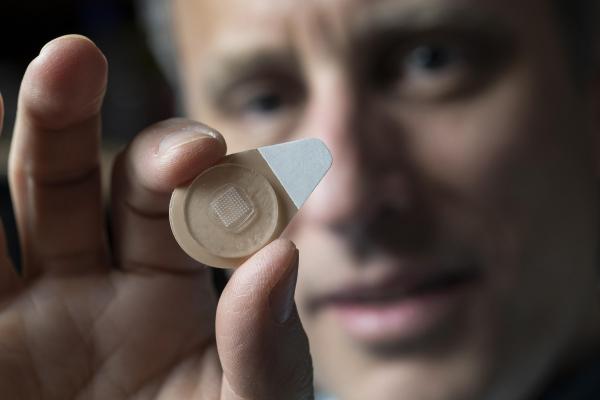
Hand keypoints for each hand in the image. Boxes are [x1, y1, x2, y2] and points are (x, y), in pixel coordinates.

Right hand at [0, 35, 313, 399]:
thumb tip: (284, 255)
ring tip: (17, 74)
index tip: (209, 152)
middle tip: (73, 55)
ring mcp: (28, 311)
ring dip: (13, 139)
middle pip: (81, 180)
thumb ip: (267, 343)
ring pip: (14, 205)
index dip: (188, 170)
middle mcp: (93, 283)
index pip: (178, 204)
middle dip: (73, 116)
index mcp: (168, 287)